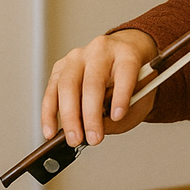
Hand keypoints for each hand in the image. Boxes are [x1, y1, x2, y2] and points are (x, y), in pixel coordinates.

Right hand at [42, 29, 158, 147]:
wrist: (120, 61)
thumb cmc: (133, 82)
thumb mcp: (139, 97)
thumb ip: (121, 114)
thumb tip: (95, 129)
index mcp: (126, 53)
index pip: (125, 71)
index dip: (121, 95)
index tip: (118, 116)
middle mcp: (100, 51)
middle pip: (92, 82)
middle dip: (91, 114)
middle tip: (94, 138)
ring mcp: (77, 57)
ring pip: (67, 85)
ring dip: (69, 117)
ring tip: (74, 138)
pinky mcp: (60, 67)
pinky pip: (51, 91)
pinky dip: (49, 114)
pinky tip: (51, 130)